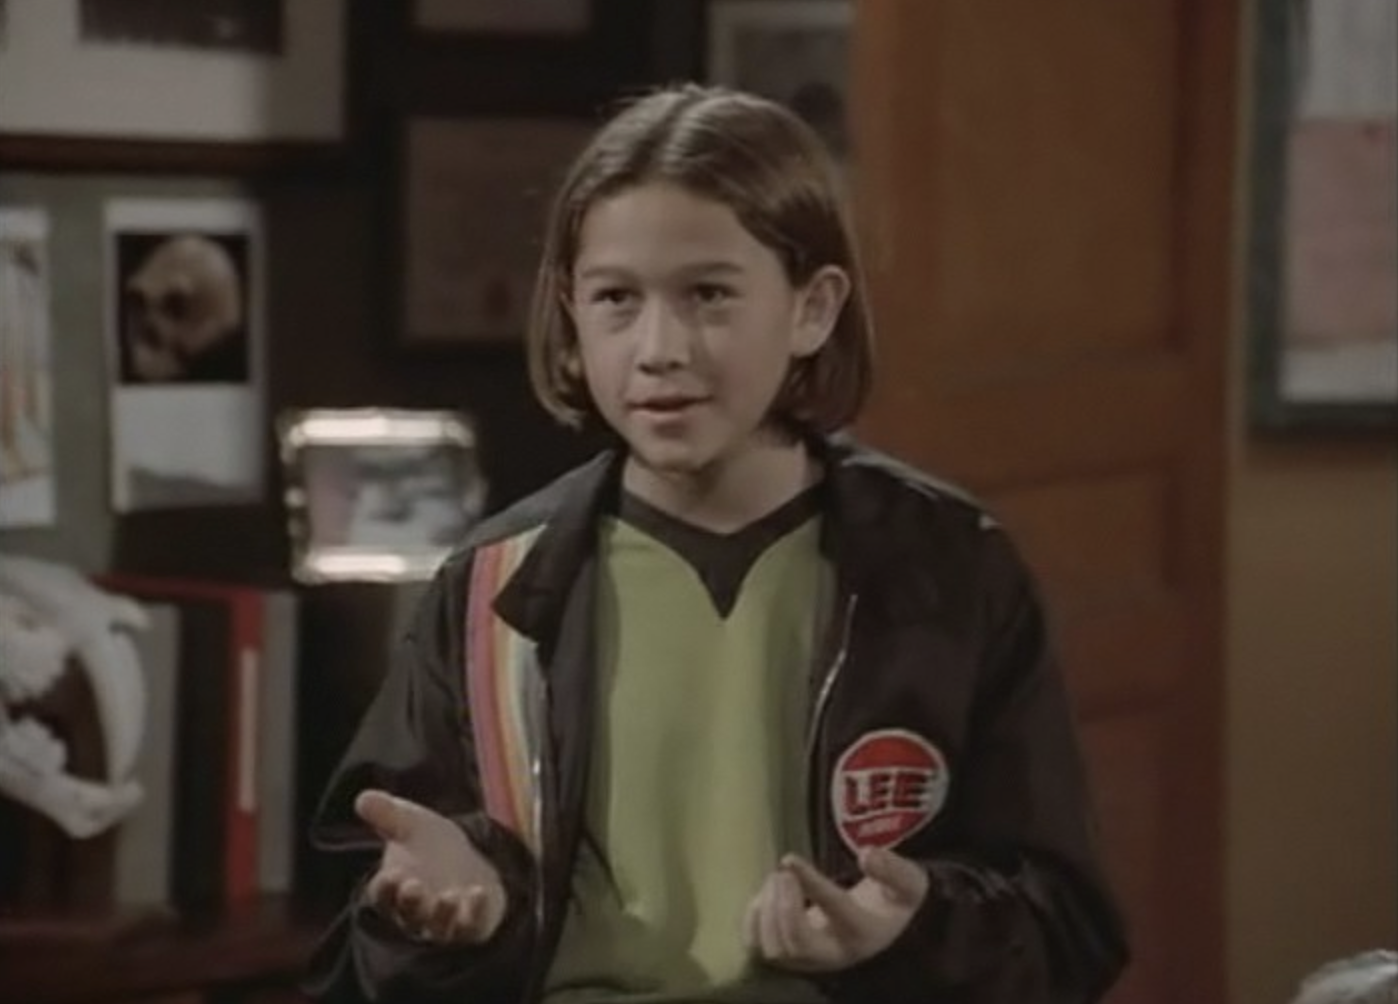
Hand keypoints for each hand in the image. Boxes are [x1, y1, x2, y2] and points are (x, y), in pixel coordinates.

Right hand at [355, 789, 506, 945]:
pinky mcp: (473, 925)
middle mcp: (416, 913)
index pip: (382, 897)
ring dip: (442, 915)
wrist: (469, 859)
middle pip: (409, 915)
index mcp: (395, 891)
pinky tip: (479, 893)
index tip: (390, 874)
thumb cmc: (430, 845)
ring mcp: (445, 923)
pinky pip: (473, 927)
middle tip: (413, 886)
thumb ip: (388, 814)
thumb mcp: (411, 824)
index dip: (385, 888)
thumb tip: (363, 797)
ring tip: (448, 897)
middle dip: (411, 903)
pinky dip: (476, 914)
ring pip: (439, 928)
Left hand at [744, 848, 929, 971]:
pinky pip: (759, 948)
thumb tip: (867, 854)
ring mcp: (807, 959)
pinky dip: (753, 921)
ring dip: (767, 910)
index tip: (789, 858)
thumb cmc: (893, 900)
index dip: (811, 883)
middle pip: (798, 942)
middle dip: (784, 905)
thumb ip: (893, 869)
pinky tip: (764, 895)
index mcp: (862, 931)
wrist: (881, 927)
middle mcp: (834, 952)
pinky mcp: (787, 955)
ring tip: (776, 879)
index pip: (835, 910)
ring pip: (776, 949)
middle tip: (782, 872)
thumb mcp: (908, 883)